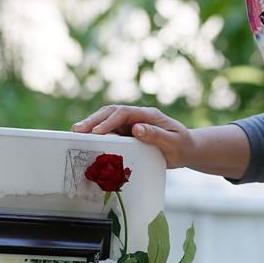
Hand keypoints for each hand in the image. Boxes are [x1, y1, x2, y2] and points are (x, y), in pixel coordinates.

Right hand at [72, 105, 195, 168]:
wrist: (186, 149)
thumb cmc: (182, 146)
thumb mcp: (173, 142)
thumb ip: (156, 135)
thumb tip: (136, 129)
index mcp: (148, 115)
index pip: (124, 113)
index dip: (109, 121)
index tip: (96, 132)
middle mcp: (137, 116)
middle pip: (112, 113)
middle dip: (94, 120)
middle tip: (77, 130)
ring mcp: (132, 123)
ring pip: (108, 120)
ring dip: (92, 125)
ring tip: (77, 133)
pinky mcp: (128, 132)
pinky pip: (111, 131)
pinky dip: (98, 133)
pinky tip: (88, 140)